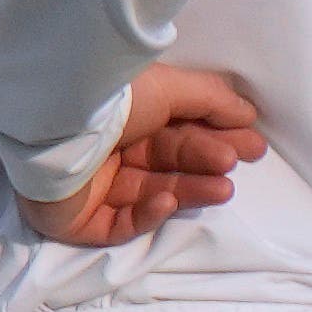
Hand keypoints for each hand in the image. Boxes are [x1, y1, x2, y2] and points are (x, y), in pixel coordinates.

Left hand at [26, 61, 269, 247]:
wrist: (57, 122)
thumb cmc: (112, 98)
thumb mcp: (171, 87)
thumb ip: (212, 101)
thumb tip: (248, 114)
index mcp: (126, 119)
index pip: (177, 135)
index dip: (216, 140)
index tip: (254, 148)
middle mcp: (108, 151)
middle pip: (167, 165)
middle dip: (206, 164)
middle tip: (236, 163)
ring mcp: (91, 187)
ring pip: (150, 194)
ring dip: (189, 191)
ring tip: (223, 188)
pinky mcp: (76, 220)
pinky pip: (118, 224)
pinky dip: (146, 215)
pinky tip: (166, 201)